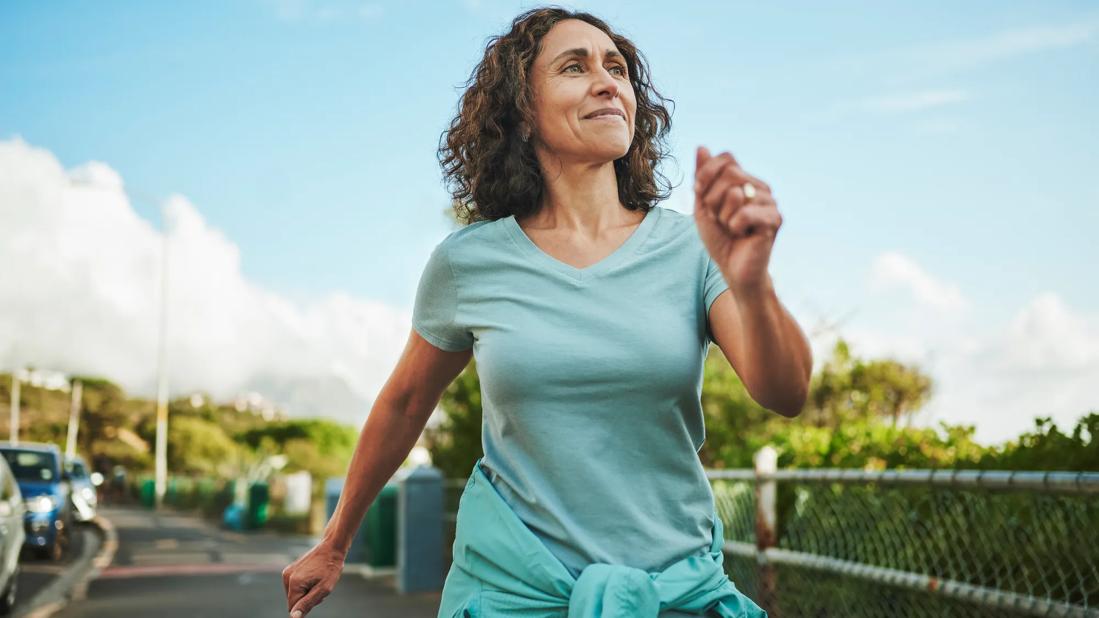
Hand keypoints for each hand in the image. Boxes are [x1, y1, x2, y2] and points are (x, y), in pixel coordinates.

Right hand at [282, 539, 345, 616]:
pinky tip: (315, 577)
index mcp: (294, 583)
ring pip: (294, 594)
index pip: (293, 608)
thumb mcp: (324, 589)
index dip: (306, 606)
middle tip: (321, 587)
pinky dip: (305, 586)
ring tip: (319, 581)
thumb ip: (308, 603)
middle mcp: (287, 577)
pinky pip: (295, 586)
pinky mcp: (290, 569)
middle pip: (294, 601)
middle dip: (307, 599)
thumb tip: (294, 617)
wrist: (332, 548)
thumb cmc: (331, 568)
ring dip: (307, 592)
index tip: (318, 596)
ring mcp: (287, 572)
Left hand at [693, 146, 782, 294]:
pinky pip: (743, 213)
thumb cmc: (720, 239)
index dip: (707, 174)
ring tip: (731, 228)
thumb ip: (702, 177)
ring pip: (735, 193)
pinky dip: (734, 227)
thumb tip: (701, 147)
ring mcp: (770, 202)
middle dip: (713, 198)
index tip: (700, 194)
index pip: (727, 158)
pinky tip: (742, 235)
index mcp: (745, 181)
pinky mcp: (775, 219)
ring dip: (723, 216)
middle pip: (730, 172)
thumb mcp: (703, 206)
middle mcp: (761, 187)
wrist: (734, 270)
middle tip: (718, 218)